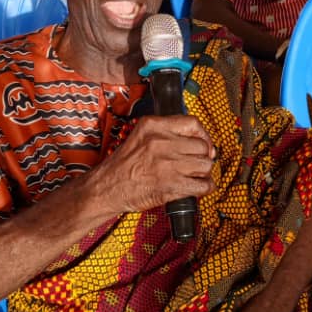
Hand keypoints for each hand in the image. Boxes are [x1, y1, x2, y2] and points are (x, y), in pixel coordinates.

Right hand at [98, 115, 215, 213]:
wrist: (106, 188)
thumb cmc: (122, 166)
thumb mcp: (140, 136)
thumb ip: (165, 134)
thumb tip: (200, 142)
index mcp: (152, 126)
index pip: (192, 123)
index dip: (203, 136)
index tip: (204, 145)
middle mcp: (161, 142)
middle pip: (202, 146)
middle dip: (201, 157)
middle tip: (194, 165)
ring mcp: (167, 164)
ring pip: (205, 165)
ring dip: (202, 173)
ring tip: (192, 176)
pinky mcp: (171, 185)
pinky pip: (203, 185)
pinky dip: (204, 188)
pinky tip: (196, 188)